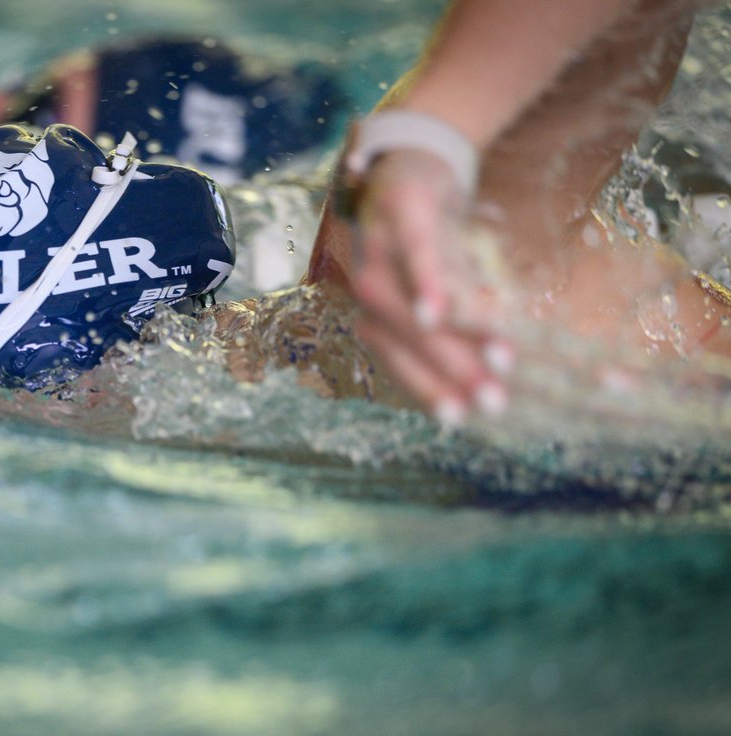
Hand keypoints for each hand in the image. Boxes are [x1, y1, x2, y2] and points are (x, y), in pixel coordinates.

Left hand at [348, 148, 512, 423]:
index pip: (402, 363)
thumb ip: (472, 327)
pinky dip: (426, 283)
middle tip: (496, 403)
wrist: (412, 163)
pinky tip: (440, 311)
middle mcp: (369, 289)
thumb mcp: (452, 287)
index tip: (465, 422)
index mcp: (379, 316)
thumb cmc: (434, 243)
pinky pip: (412, 254)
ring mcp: (376, 249)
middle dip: (451, 375)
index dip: (433, 391)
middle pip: (405, 341)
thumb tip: (517, 378)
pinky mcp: (399, 211)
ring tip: (499, 363)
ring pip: (406, 305)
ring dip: (450, 337)